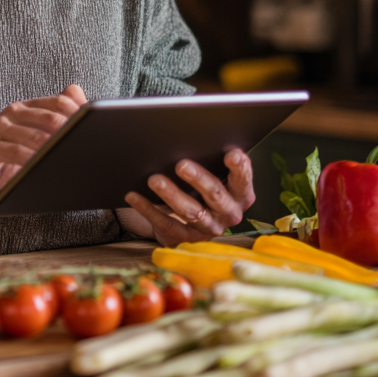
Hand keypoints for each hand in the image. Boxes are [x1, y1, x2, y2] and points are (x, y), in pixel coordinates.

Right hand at [0, 84, 86, 204]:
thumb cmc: (4, 161)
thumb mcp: (33, 142)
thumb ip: (55, 122)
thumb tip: (79, 95)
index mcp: (28, 108)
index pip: (60, 102)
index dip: (81, 114)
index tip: (100, 129)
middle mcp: (13, 112)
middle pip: (50, 116)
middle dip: (72, 131)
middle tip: (90, 146)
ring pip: (33, 134)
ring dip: (54, 148)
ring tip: (72, 158)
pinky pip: (13, 152)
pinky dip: (31, 160)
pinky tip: (43, 168)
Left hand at [118, 149, 254, 245]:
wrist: (187, 219)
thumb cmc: (201, 187)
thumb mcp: (211, 174)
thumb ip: (211, 160)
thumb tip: (192, 137)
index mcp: (239, 194)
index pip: (243, 181)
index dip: (240, 169)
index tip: (231, 154)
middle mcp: (228, 213)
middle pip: (215, 194)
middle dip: (198, 179)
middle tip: (181, 164)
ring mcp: (209, 229)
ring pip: (191, 212)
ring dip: (171, 194)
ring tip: (154, 179)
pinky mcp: (186, 239)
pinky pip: (166, 224)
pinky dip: (148, 209)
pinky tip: (134, 196)